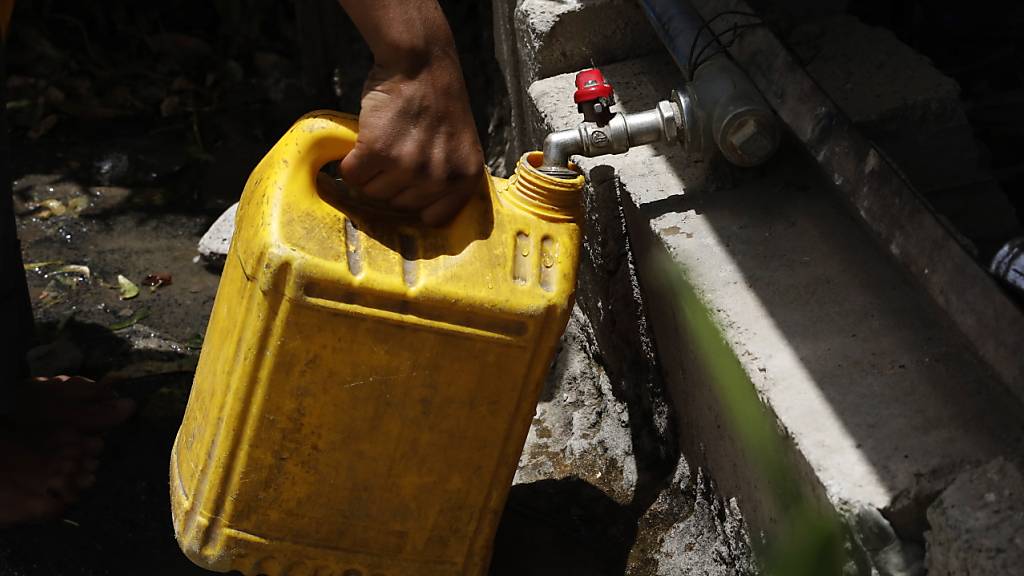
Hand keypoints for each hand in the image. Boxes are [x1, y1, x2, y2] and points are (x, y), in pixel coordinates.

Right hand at [340, 55, 484, 225]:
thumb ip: (448, 177)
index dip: (416, 202)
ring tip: (383, 143)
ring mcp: (409, 167)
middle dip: (391, 182)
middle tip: (396, 151)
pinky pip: (352, 176)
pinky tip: (362, 144)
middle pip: (397, 205)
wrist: (421, 64)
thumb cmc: (439, 102)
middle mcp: (440, 179)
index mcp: (465, 179)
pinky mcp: (378, 152)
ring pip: (372, 193)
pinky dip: (350, 163)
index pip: (434, 219)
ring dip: (370, 172)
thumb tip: (422, 213)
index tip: (409, 187)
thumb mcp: (460, 146)